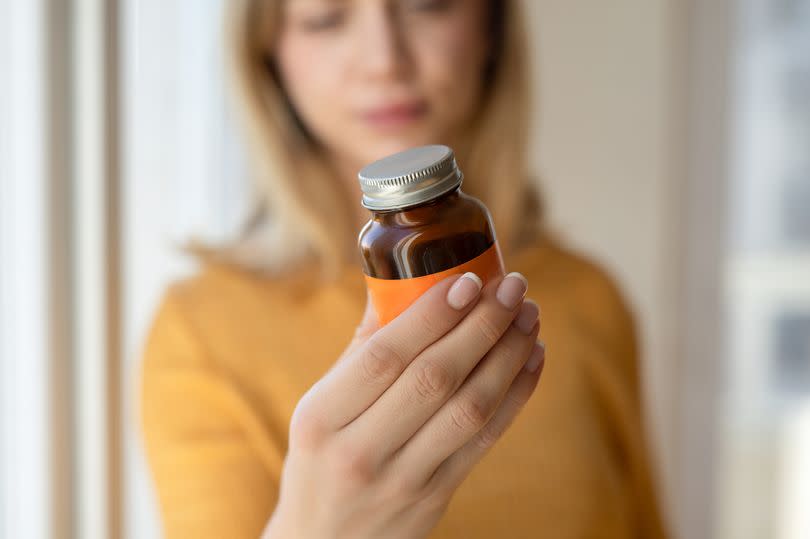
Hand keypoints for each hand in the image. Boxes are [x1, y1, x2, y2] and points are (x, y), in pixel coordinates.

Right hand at [263, 272, 544, 538]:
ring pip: (470, 409)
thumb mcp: (318, 409)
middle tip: (512, 287)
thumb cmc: (321, 461)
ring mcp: (401, 480)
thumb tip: (398, 282)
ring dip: (507, 356)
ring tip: (528, 316)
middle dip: (482, 326)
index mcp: (321, 418)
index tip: (468, 280)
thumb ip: (361, 351)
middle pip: (434, 378)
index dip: (431, 316)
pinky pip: (485, 440)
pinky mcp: (435, 499)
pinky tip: (530, 358)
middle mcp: (359, 451)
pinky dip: (515, 395)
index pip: (384, 357)